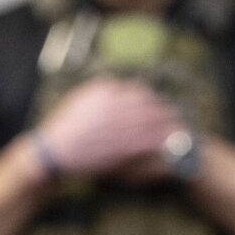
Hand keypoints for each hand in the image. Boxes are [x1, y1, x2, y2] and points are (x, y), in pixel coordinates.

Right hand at [33, 78, 182, 179]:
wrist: (54, 151)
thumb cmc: (62, 128)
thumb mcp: (78, 99)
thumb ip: (98, 89)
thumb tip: (114, 83)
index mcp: (105, 91)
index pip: (137, 90)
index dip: (151, 97)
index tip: (160, 102)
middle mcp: (115, 105)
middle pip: (149, 105)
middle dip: (164, 109)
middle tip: (178, 114)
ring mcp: (119, 126)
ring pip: (152, 123)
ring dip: (168, 125)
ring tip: (180, 129)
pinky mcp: (121, 146)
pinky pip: (147, 142)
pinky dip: (160, 143)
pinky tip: (170, 146)